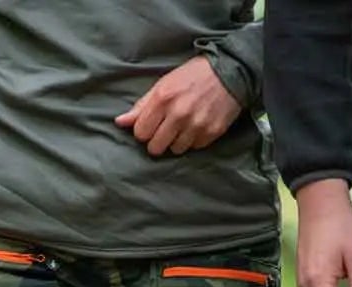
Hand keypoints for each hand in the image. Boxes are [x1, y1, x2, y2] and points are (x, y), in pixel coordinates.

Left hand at [116, 56, 241, 155]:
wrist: (231, 71)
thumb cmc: (193, 75)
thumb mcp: (164, 83)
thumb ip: (142, 105)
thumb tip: (119, 122)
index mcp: (163, 99)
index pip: (140, 133)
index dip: (144, 131)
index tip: (152, 124)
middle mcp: (179, 114)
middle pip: (155, 148)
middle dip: (158, 140)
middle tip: (166, 129)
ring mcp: (196, 125)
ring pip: (175, 150)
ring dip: (176, 141)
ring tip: (184, 126)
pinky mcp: (212, 132)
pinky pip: (194, 147)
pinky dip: (194, 140)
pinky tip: (198, 125)